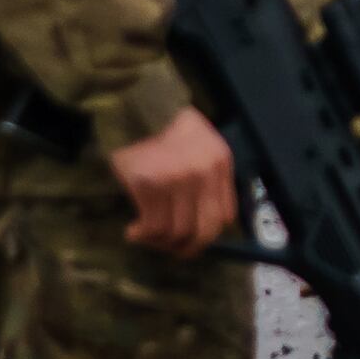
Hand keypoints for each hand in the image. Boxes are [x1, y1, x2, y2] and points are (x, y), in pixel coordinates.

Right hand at [111, 103, 237, 255]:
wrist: (138, 108)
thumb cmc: (169, 127)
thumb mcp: (203, 144)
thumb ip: (209, 177)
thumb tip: (203, 218)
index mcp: (220, 163)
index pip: (225, 215)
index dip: (209, 233)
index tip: (194, 238)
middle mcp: (203, 174)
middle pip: (204, 230)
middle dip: (189, 248)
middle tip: (173, 250)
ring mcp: (176, 181)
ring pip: (176, 232)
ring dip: (161, 242)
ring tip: (148, 237)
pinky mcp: (149, 185)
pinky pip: (152, 225)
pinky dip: (143, 235)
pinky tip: (134, 231)